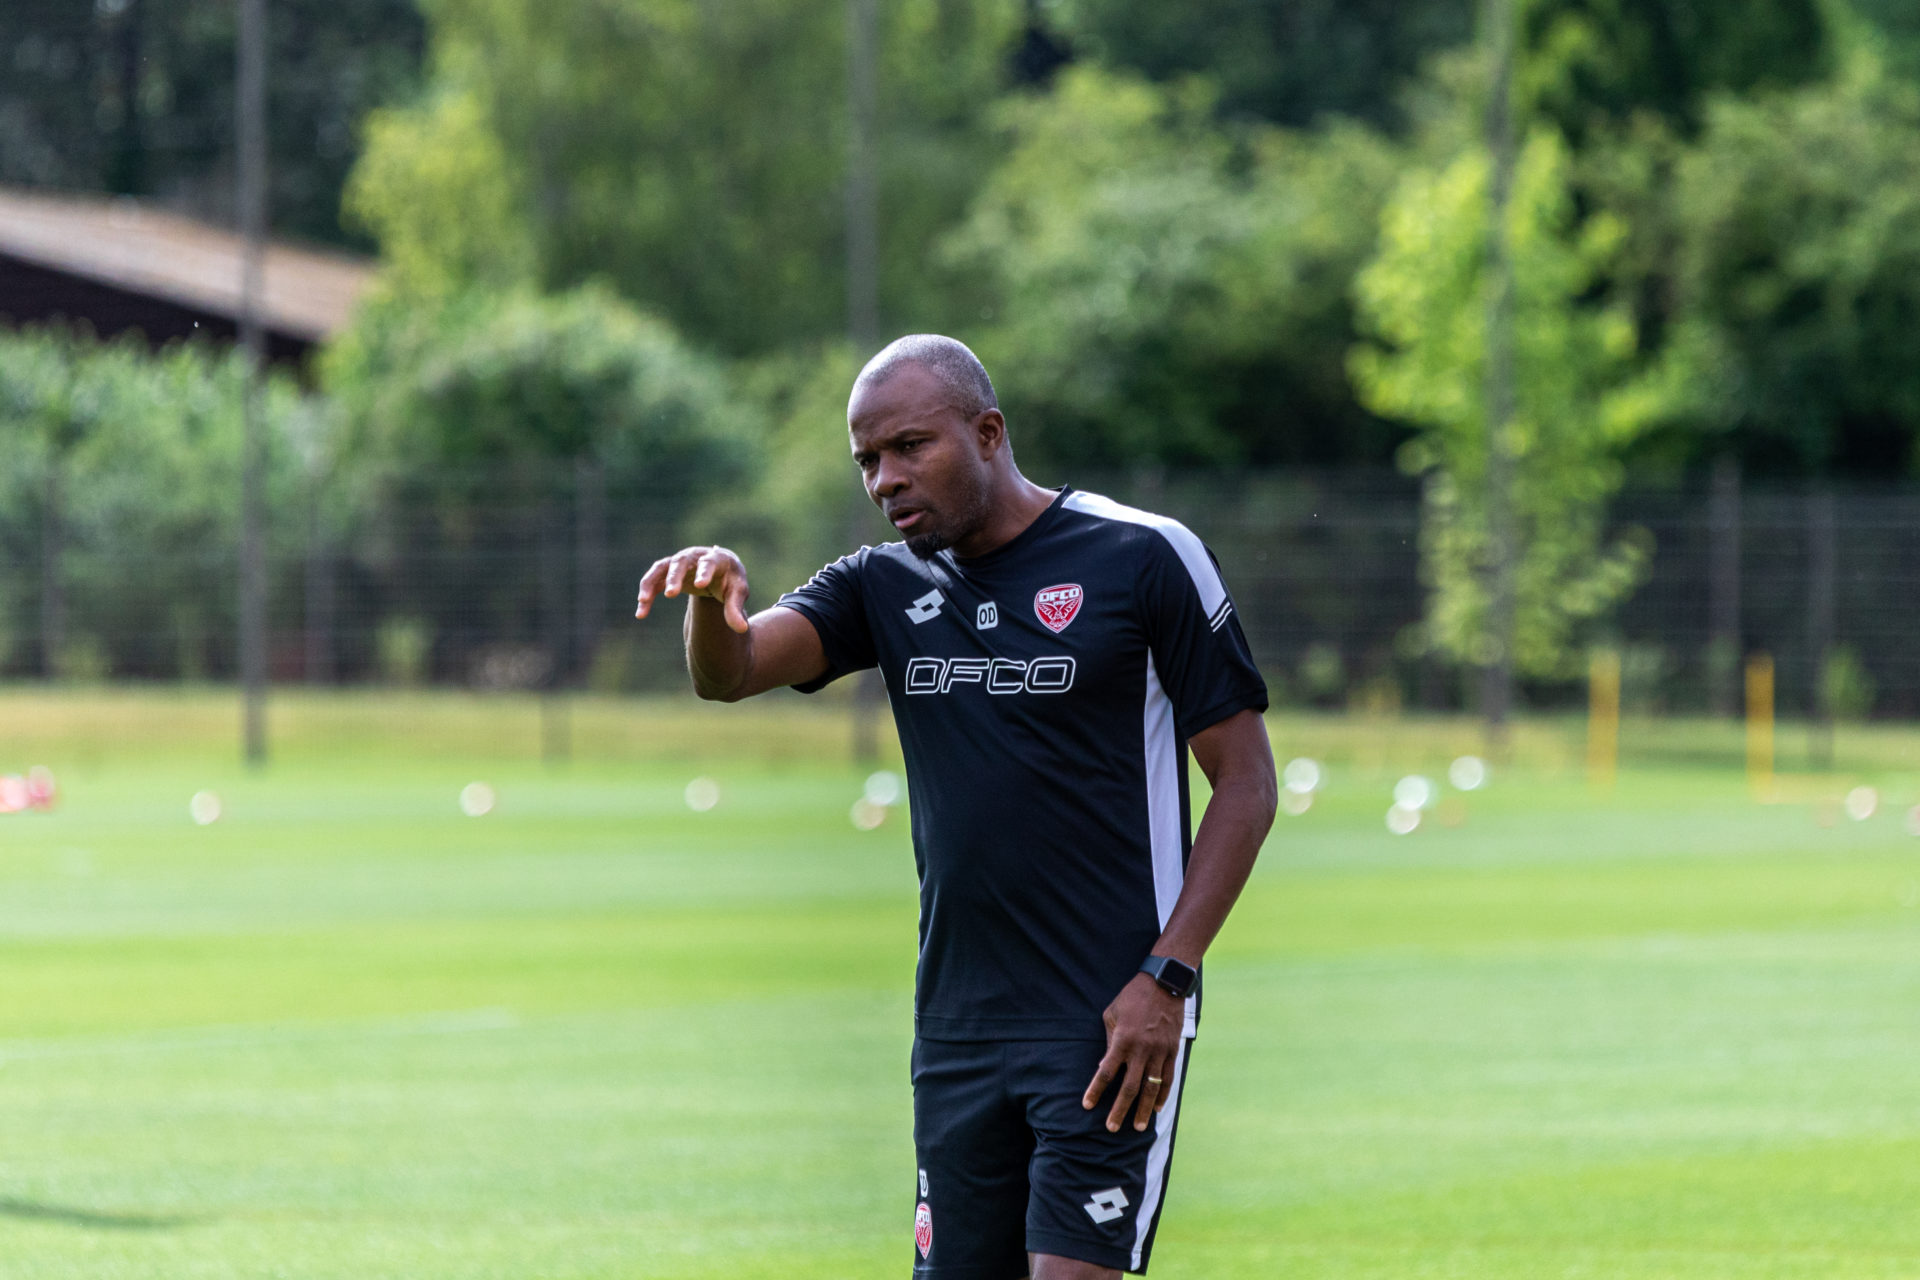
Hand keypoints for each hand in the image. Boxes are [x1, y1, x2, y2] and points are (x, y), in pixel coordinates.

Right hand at [635, 546, 749, 632]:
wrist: (720, 571)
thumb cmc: (730, 582)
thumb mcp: (737, 594)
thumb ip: (735, 609)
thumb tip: (742, 629)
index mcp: (716, 558)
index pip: (709, 563)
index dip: (704, 572)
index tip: (699, 585)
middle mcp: (694, 557)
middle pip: (681, 562)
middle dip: (675, 577)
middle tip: (671, 594)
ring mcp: (679, 563)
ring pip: (661, 569)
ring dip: (651, 583)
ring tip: (643, 600)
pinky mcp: (668, 573)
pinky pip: (654, 582)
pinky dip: (647, 595)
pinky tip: (641, 613)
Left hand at [1082, 972, 1183, 1132]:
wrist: (1165, 984)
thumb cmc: (1133, 997)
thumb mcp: (1112, 1013)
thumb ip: (1108, 1041)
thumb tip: (1103, 1066)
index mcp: (1123, 1040)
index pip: (1107, 1071)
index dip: (1096, 1090)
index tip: (1087, 1105)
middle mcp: (1142, 1050)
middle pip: (1129, 1087)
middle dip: (1119, 1109)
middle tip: (1111, 1128)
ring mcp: (1159, 1052)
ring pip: (1151, 1088)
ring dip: (1143, 1110)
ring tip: (1137, 1128)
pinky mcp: (1172, 1051)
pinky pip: (1168, 1078)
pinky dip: (1163, 1095)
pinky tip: (1157, 1108)